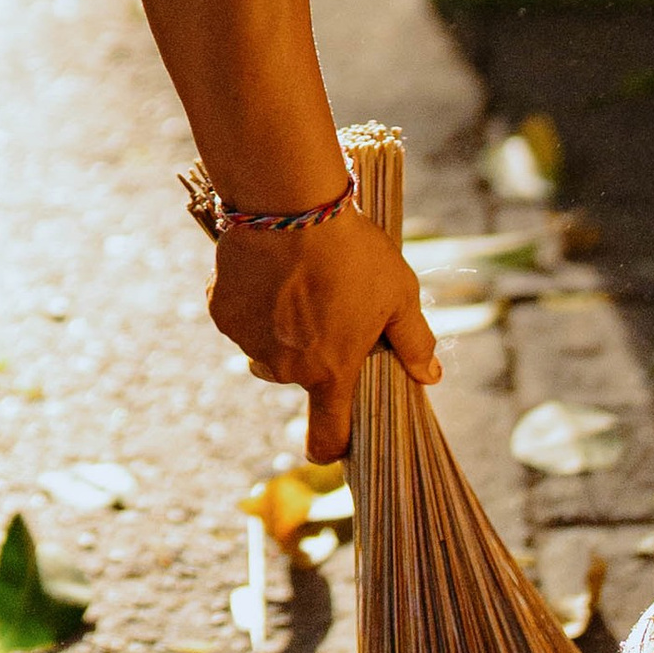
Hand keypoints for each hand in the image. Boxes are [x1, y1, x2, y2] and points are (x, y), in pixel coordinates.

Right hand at [207, 204, 439, 463]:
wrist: (289, 206)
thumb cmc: (352, 252)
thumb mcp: (399, 294)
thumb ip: (414, 341)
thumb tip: (431, 376)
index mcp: (329, 372)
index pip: (326, 437)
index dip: (332, 446)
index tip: (335, 444)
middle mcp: (284, 366)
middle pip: (297, 377)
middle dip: (310, 355)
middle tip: (327, 311)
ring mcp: (248, 339)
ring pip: (266, 347)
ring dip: (279, 329)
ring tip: (298, 284)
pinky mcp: (222, 310)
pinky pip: (240, 318)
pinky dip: (252, 302)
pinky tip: (270, 269)